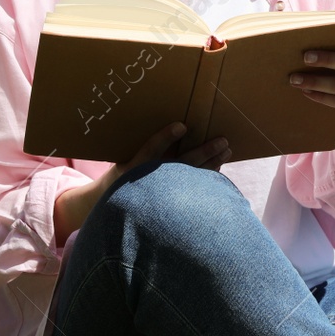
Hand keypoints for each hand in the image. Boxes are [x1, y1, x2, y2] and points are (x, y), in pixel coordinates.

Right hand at [53, 121, 230, 247]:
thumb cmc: (121, 177)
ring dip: (212, 163)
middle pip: (181, 166)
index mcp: (132, 168)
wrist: (108, 209)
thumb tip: (172, 126)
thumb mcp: (123, 163)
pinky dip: (208, 179)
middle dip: (203, 153)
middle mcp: (148, 182)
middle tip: (223, 141)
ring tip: (227, 150)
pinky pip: (194, 191)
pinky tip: (219, 166)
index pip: (150, 150)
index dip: (165, 138)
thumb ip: (144, 150)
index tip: (181, 126)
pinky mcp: (169, 204)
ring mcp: (160, 194)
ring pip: (192, 178)